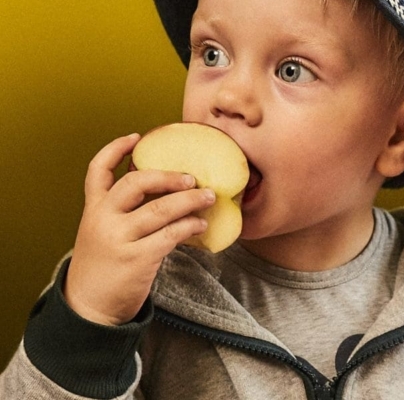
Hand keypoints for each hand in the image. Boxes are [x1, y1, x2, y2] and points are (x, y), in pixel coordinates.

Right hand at [65, 133, 214, 325]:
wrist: (89, 308)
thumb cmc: (103, 268)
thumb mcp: (101, 234)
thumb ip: (122, 214)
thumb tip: (167, 195)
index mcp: (93, 210)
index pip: (98, 170)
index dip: (115, 150)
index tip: (136, 137)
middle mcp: (103, 219)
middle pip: (136, 182)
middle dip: (168, 176)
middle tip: (191, 178)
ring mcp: (119, 238)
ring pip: (160, 208)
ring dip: (190, 200)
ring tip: (209, 198)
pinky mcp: (137, 258)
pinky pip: (171, 234)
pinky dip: (190, 226)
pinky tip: (201, 226)